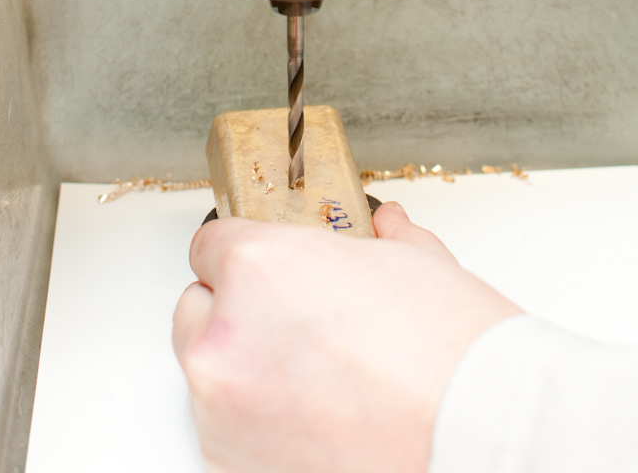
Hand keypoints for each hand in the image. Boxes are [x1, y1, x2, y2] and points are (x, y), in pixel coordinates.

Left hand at [173, 201, 520, 472]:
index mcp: (259, 266)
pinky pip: (226, 425)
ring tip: (313, 371)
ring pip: (209, 369)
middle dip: (237, 307)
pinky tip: (314, 412)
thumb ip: (382, 239)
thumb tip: (386, 227)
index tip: (262, 266)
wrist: (478, 435)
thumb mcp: (417, 262)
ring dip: (245, 363)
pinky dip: (256, 418)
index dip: (244, 252)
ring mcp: (223, 408)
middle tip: (292, 318)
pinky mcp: (233, 463)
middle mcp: (226, 334)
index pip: (211, 244)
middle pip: (198, 305)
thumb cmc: (452, 355)